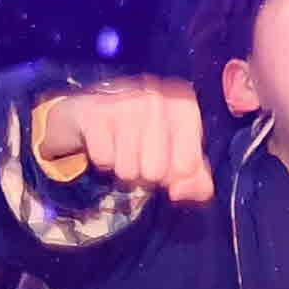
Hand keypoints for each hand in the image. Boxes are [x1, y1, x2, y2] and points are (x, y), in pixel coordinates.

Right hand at [30, 74, 213, 204]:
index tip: (165, 159)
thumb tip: (179, 191)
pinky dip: (103, 159)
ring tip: (121, 146)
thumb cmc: (144, 133)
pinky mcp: (95, 111)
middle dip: (145, 172)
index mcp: (184, 104)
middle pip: (156, 172)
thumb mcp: (177, 152)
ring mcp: (125, 101)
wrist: (93, 110)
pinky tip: (105, 140)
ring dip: (123, 167)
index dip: (172, 175)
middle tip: (138, 153)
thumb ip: (195, 180)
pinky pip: (104, 160)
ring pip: (128, 169)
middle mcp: (157, 96)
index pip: (186, 167)